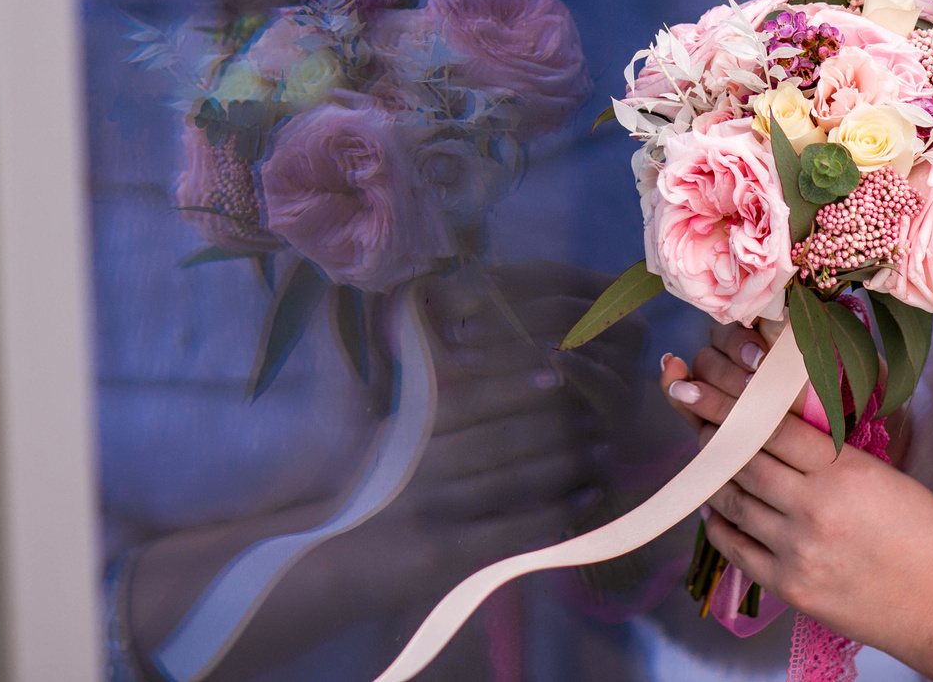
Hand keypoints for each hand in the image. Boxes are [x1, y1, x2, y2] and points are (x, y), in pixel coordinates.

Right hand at [351, 264, 623, 593]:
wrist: (330, 564)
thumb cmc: (373, 495)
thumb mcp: (392, 443)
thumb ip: (433, 412)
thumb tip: (493, 367)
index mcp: (405, 432)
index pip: (466, 397)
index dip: (516, 382)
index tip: (559, 369)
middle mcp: (418, 466)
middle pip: (499, 437)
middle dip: (555, 424)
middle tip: (595, 414)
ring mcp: (431, 512)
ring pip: (512, 479)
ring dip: (565, 464)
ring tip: (602, 450)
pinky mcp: (445, 556)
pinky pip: (512, 530)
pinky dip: (554, 513)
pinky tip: (584, 500)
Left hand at [659, 321, 932, 662]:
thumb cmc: (928, 538)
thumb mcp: (886, 476)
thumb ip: (834, 454)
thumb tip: (788, 427)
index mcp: (843, 472)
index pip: (770, 425)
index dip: (727, 399)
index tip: (696, 383)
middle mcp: (813, 509)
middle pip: (742, 459)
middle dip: (709, 428)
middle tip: (685, 404)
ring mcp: (797, 551)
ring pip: (734, 501)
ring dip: (712, 475)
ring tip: (703, 455)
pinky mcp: (790, 588)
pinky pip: (737, 549)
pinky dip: (721, 525)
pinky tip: (716, 510)